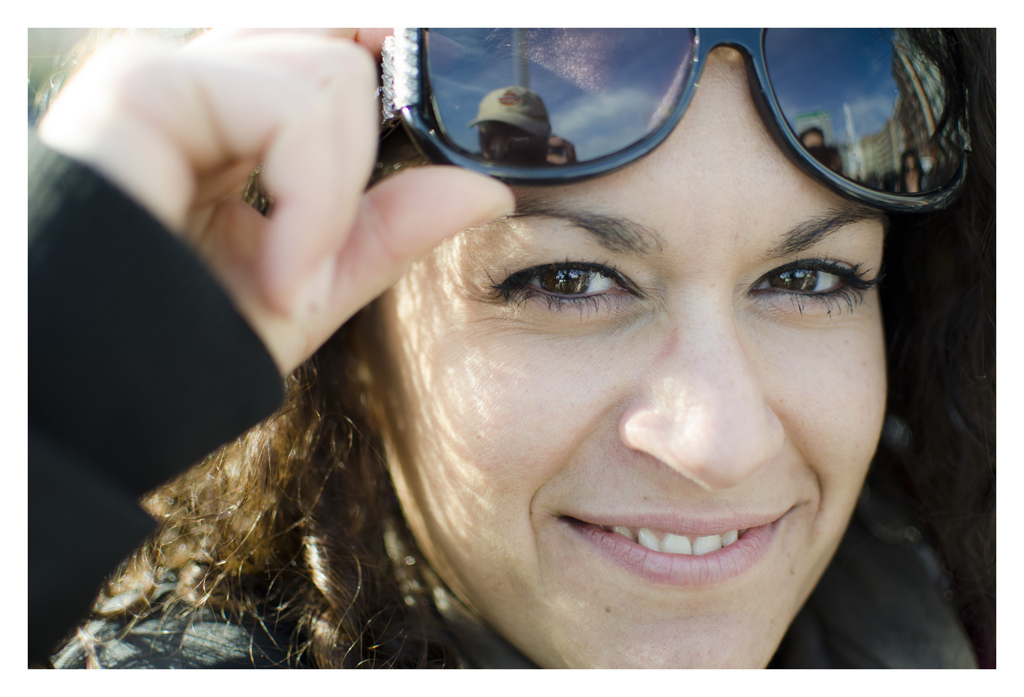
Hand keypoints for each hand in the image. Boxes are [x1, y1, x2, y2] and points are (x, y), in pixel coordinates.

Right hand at [37, 29, 514, 374]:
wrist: (99, 392)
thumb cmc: (186, 340)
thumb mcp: (313, 283)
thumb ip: (391, 228)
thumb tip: (489, 190)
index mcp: (233, 119)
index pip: (326, 46)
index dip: (377, 49)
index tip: (412, 72)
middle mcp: (200, 83)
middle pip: (339, 51)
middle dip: (355, 160)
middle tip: (310, 252)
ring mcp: (169, 76)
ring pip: (330, 72)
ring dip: (331, 197)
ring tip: (285, 275)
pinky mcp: (144, 89)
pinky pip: (287, 110)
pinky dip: (307, 200)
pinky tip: (276, 271)